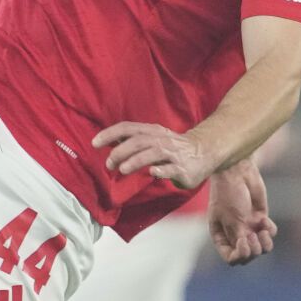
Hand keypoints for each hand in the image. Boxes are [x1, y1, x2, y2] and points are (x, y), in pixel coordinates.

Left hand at [90, 122, 213, 188]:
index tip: (94, 143)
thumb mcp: (153, 138)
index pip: (128, 128)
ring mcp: (174, 153)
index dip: (110, 134)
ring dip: (136, 160)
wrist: (205, 151)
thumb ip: (133, 140)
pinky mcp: (183, 168)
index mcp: (152, 131)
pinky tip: (152, 172)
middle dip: (120, 151)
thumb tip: (109, 141)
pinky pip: (171, 168)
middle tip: (108, 164)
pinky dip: (161, 169)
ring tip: (122, 169)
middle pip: (138, 141)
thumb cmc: (172, 146)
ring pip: (153, 153)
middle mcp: (162, 140)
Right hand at [206, 160, 277, 265]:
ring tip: (262, 230)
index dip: (240, 255)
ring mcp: (248, 227)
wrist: (237, 172)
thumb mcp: (231, 218)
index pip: (231, 258)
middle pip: (248, 256)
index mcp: (221, 236)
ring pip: (262, 248)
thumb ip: (239, 237)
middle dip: (253, 250)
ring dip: (264, 243)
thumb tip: (248, 253)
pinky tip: (263, 218)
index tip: (243, 242)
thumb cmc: (228, 194)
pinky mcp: (260, 219)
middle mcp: (235, 234)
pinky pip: (270, 233)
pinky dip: (269, 229)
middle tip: (253, 236)